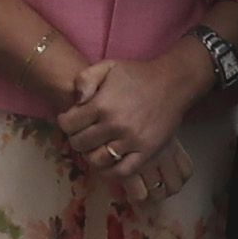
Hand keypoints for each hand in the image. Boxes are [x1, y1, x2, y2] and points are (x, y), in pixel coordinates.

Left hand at [55, 45, 212, 178]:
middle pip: (80, 144)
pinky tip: (108, 162)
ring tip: (94, 147)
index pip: (68, 124)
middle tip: (82, 133)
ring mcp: (131, 141)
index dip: (65, 122)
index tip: (71, 120)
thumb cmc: (137, 75)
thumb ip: (84, 79)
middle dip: (76, 138)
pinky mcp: (146, 152)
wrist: (172, 83)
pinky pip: (123, 172)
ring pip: (97, 161)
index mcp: (101, 104)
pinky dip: (111, 172)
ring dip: (91, 156)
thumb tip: (76, 101)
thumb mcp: (107, 66)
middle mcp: (115, 125)